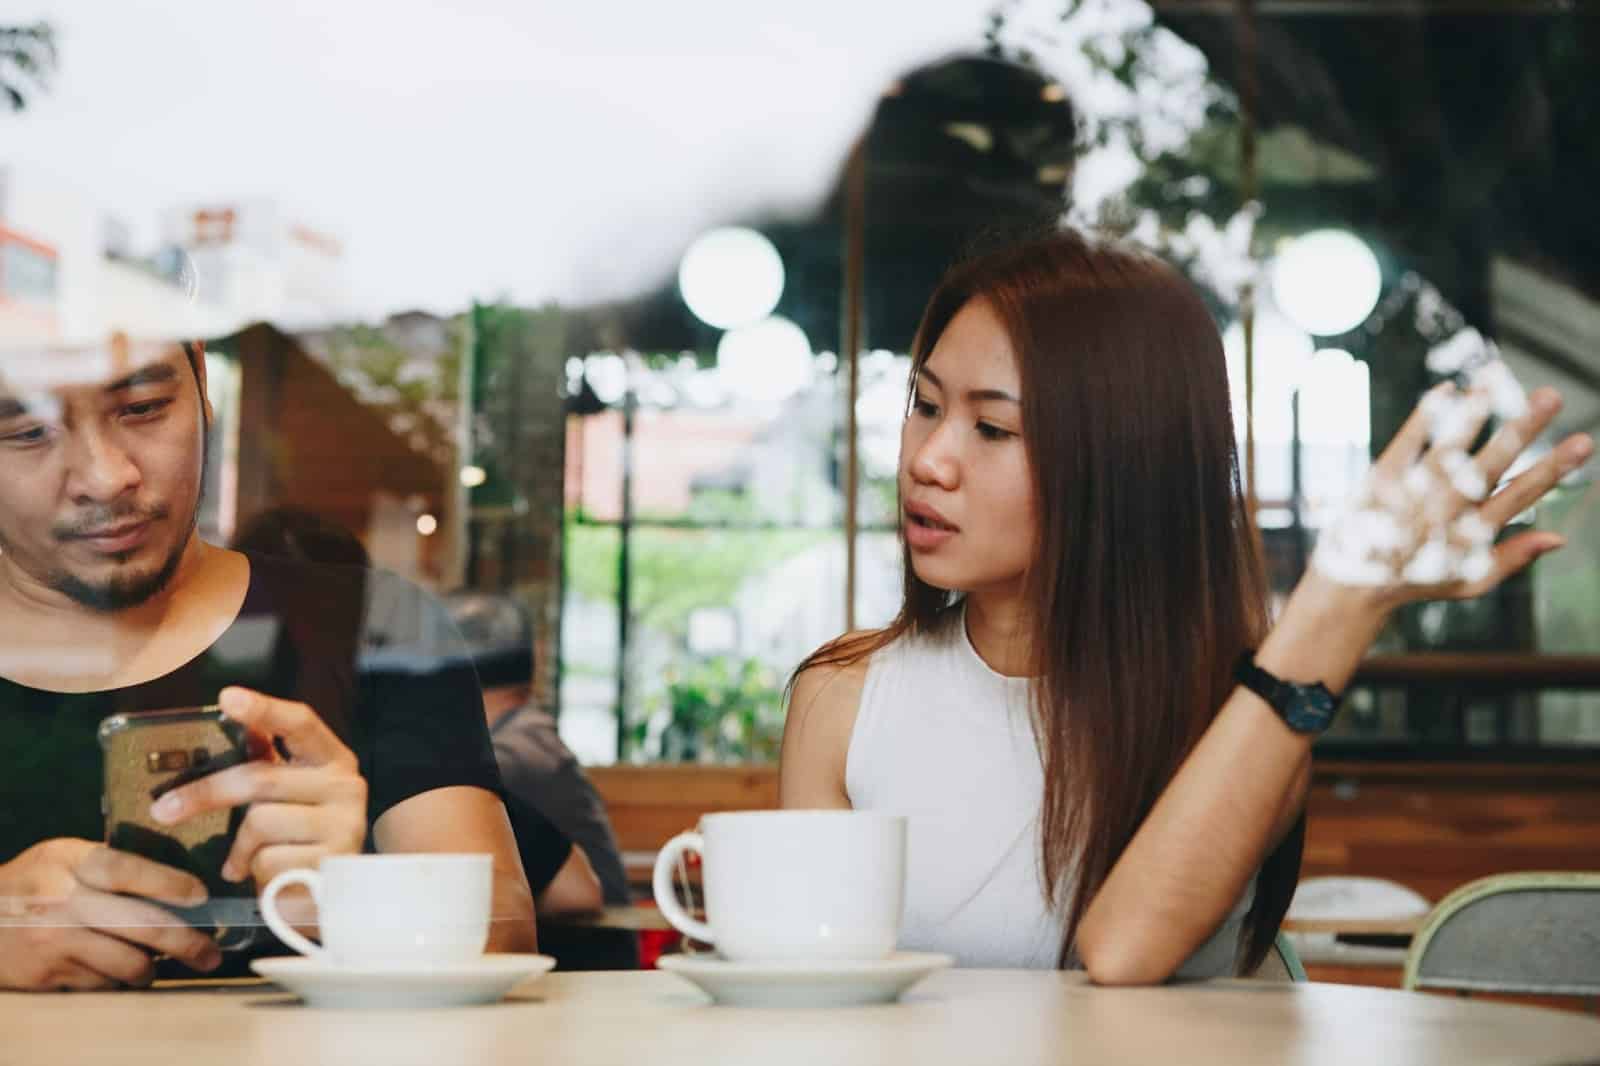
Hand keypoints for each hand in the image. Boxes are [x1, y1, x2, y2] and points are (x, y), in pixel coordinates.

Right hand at [0, 838, 220, 990]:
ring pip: (127, 964)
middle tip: (210, 954)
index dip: (171, 884)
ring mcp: (55, 941)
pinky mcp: (47, 975)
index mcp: (72, 862)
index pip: (129, 871)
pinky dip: (117, 982)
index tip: (202, 897)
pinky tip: (116, 972)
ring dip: (152, 968)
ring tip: (158, 964)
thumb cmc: (31, 882)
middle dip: (186, 943)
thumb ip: (109, 865)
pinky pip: (101, 985)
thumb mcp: (63, 856)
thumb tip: (177, 889)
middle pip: (141, 924)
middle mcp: (65, 901)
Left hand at [152, 687, 367, 887]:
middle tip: (163, 810)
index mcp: (332, 759)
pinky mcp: (331, 862)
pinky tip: (267, 876)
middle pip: (261, 778)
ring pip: (260, 822)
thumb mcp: (291, 793)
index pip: (300, 723)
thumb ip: (269, 760)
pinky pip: (268, 859)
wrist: (336, 895)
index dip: (265, 709)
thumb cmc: (302, 835)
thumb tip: (236, 717)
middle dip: (205, 793)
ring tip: (243, 860)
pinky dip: (255, 871)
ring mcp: (344, 824)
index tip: (228, 697)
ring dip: (240, 847)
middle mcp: (346, 785)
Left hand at [1313, 384, 1592, 609]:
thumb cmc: (1419, 581)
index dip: (1553, 469)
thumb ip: (1512, 558)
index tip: (1585, 442)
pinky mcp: (1381, 480)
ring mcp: (1410, 493)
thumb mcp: (1468, 582)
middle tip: (1552, 396)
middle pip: (1489, 465)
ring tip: (1498, 380)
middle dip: (1521, 431)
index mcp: (1470, 534)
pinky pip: (1405, 442)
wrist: (1350, 587)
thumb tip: (1560, 538)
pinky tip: (1446, 389)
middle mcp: (1442, 511)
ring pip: (1447, 447)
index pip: (1520, 494)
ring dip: (1472, 413)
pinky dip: (1424, 417)